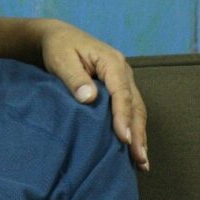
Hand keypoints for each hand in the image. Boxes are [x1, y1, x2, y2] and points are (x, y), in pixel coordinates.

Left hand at [39, 21, 148, 170]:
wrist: (59, 37)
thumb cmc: (58, 47)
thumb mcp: (61, 60)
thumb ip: (75, 78)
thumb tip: (89, 99)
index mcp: (112, 62)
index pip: (121, 92)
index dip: (123, 116)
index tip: (123, 138)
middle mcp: (123, 71)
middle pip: (135, 105)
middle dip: (138, 132)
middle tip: (139, 159)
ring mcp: (123, 80)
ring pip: (136, 110)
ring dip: (139, 135)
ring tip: (141, 162)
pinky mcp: (118, 88)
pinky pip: (129, 110)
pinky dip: (132, 128)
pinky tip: (133, 148)